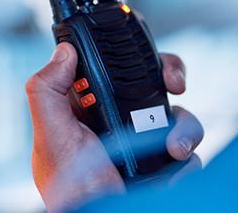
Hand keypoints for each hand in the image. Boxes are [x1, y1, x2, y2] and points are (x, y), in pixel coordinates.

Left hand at [26, 43, 203, 211]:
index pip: (116, 64)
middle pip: (157, 81)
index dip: (134, 52)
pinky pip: (190, 153)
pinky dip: (186, 164)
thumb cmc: (68, 187)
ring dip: (185, 129)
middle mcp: (121, 118)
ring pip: (181, 116)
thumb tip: (63, 50)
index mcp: (91, 104)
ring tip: (173, 150)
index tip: (145, 55)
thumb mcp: (51, 135)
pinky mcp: (166, 166)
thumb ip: (47, 89)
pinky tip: (168, 177)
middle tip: (176, 87)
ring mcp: (146, 143)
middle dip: (173, 76)